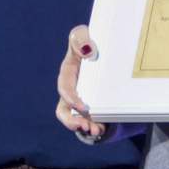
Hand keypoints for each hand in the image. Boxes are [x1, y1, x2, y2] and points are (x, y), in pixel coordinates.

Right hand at [55, 25, 109, 142]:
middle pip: (65, 110)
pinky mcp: (91, 107)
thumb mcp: (82, 37)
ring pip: (77, 119)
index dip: (71, 99)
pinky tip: (103, 129)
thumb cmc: (89, 43)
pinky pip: (91, 120)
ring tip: (96, 131)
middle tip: (84, 126)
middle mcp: (71, 90)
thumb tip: (87, 49)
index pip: (64, 89)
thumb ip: (79, 39)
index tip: (82, 107)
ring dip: (85, 127)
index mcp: (67, 74)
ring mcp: (80, 100)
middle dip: (72, 121)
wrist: (103, 51)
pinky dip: (96, 126)